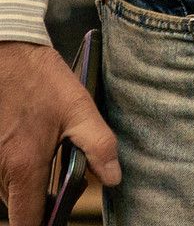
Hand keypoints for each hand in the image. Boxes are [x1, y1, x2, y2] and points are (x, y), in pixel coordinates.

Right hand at [0, 38, 114, 225]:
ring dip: (28, 187)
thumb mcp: (80, 108)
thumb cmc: (41, 80)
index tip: (56, 222)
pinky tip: (34, 150)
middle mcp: (0, 169)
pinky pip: (1, 174)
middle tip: (67, 184)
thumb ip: (99, 146)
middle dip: (41, 205)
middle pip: (19, 206)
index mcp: (25, 166)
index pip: (27, 219)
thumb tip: (114, 177)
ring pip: (8, 190)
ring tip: (52, 162)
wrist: (7, 54)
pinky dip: (17, 172)